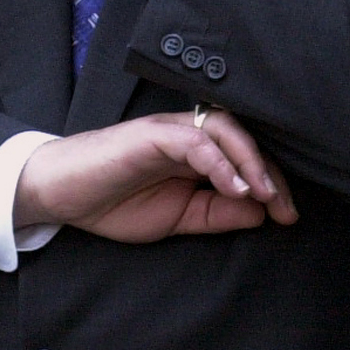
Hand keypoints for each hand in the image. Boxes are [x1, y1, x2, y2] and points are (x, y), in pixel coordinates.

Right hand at [16, 108, 297, 243]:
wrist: (60, 196)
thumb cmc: (114, 202)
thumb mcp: (177, 219)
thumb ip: (216, 213)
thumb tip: (261, 213)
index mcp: (198, 155)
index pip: (248, 159)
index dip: (273, 185)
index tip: (289, 217)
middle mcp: (190, 136)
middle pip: (246, 140)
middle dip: (272, 174)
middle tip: (287, 209)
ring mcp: (171, 131)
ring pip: (226, 131)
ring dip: (252, 162)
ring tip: (267, 195)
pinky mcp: (152, 134)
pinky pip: (195, 140)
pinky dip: (220, 161)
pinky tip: (235, 186)